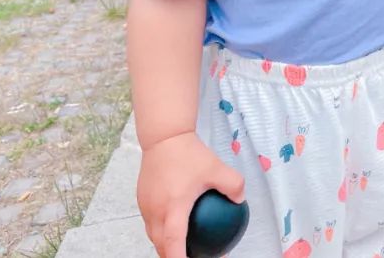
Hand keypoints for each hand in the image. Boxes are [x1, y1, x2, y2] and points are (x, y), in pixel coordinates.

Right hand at [137, 131, 244, 257]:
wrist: (164, 138)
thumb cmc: (190, 154)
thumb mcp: (217, 168)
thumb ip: (233, 185)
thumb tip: (240, 201)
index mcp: (173, 207)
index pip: (173, 243)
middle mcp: (155, 212)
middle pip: (162, 246)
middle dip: (174, 257)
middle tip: (196, 256)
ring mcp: (146, 208)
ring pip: (155, 236)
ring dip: (167, 246)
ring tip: (186, 248)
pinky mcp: (143, 202)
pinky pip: (153, 224)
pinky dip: (164, 232)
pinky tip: (179, 226)